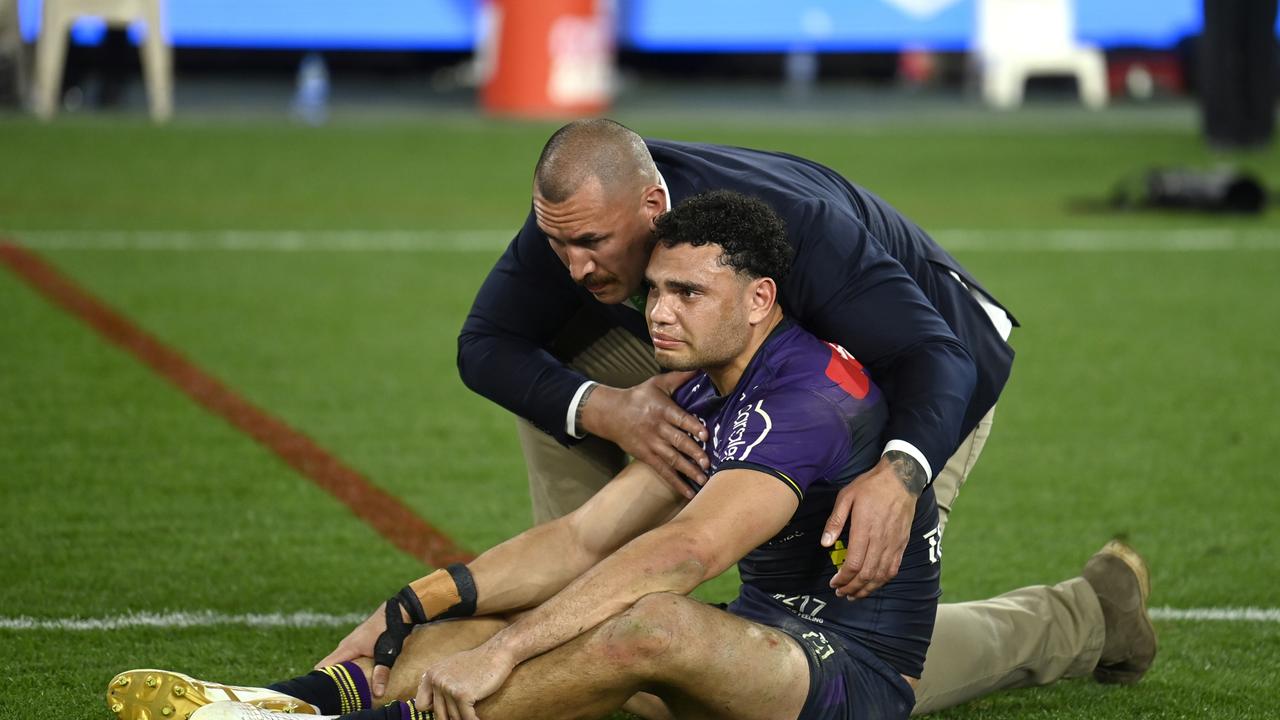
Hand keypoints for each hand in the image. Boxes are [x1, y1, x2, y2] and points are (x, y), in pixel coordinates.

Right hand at [314, 602, 400, 697]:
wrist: (397, 611)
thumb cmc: (390, 630)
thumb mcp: (387, 654)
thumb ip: (381, 673)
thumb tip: (378, 693)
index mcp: (347, 648)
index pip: (324, 666)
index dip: (321, 679)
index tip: (322, 692)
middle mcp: (345, 645)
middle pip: (331, 666)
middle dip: (332, 680)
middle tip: (336, 696)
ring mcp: (350, 643)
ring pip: (340, 662)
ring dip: (342, 674)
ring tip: (346, 690)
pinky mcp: (357, 643)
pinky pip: (347, 657)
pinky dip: (349, 667)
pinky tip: (356, 677)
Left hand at [416, 646, 515, 719]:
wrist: (497, 652)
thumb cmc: (478, 662)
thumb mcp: (451, 668)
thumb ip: (439, 682)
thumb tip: (431, 704)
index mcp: (431, 674)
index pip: (421, 704)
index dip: (434, 710)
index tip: (447, 710)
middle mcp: (437, 681)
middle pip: (439, 715)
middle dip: (451, 718)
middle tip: (462, 716)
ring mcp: (449, 688)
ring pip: (454, 718)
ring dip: (464, 719)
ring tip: (471, 717)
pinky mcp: (463, 695)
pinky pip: (466, 718)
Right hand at [580, 371, 709, 497]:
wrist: (611, 414)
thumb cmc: (638, 397)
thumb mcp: (657, 383)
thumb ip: (679, 378)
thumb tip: (699, 367)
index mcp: (661, 409)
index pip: (679, 419)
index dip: (692, 427)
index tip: (705, 435)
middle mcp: (656, 428)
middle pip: (677, 441)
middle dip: (693, 453)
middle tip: (708, 462)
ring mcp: (651, 444)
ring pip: (671, 459)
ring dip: (688, 470)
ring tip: (703, 479)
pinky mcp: (646, 456)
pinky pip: (662, 471)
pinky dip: (676, 482)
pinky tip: (689, 491)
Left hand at [819, 453, 922, 599]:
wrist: (901, 479)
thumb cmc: (870, 486)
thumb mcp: (847, 496)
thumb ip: (836, 521)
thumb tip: (825, 544)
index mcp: (865, 529)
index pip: (854, 563)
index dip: (843, 578)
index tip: (833, 583)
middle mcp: (881, 540)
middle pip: (868, 574)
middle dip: (852, 588)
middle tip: (841, 593)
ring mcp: (894, 543)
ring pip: (881, 575)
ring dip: (867, 589)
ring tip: (854, 594)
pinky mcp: (902, 543)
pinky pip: (894, 568)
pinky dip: (883, 581)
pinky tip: (873, 584)